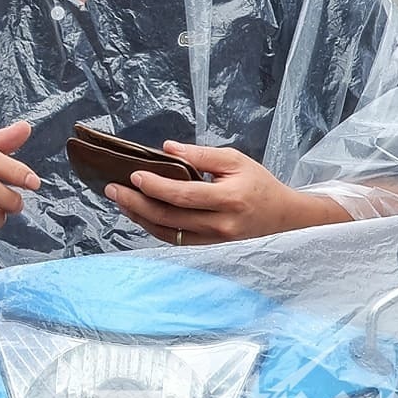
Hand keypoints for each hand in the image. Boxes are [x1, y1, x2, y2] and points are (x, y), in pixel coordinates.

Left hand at [104, 141, 349, 244]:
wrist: (286, 218)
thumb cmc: (259, 184)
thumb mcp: (235, 160)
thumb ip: (201, 155)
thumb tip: (167, 148)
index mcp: (230, 199)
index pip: (184, 195)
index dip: (156, 187)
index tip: (133, 175)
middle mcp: (221, 225)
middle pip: (170, 218)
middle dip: (136, 204)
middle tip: (112, 189)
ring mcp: (215, 241)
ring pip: (168, 233)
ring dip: (140, 217)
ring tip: (119, 201)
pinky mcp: (210, 248)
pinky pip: (176, 240)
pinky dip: (154, 228)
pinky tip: (139, 214)